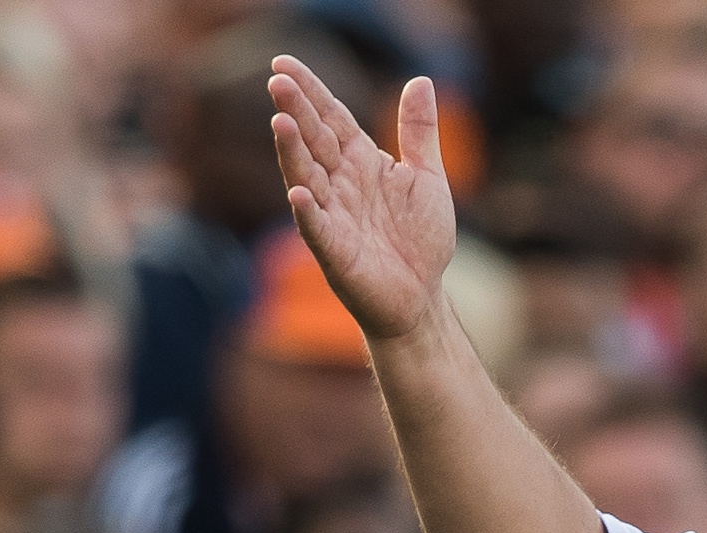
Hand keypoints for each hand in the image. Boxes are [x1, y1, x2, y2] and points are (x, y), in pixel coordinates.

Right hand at [266, 57, 452, 341]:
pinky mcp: (334, 251)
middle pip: (314, 140)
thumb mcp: (428, 177)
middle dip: (297, 111)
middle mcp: (340, 184)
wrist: (421, 296)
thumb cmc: (420, 239)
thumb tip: (422, 80)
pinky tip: (298, 193)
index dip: (311, 91)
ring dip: (292, 152)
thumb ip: (419, 131)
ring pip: (307, 177)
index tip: (283, 61)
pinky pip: (317, 228)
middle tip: (278, 80)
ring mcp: (333, 215)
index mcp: (361, 162)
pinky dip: (307, 211)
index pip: (330, 118)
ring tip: (280, 122)